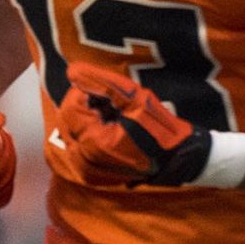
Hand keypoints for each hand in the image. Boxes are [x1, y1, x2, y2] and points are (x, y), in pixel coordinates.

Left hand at [50, 63, 211, 187]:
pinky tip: (110, 131)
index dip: (85, 91)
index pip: (71, 106)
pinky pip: (77, 147)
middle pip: (68, 119)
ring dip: (87, 119)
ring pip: (71, 132)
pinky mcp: (90, 173)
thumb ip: (103, 84)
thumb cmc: (160, 130)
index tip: (107, 90)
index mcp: (94, 141)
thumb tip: (72, 70)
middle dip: (86, 106)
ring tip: (113, 117)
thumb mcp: (137, 100)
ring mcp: (85, 168)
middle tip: (112, 103)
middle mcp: (84, 159)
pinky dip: (89, 134)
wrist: (177, 161)